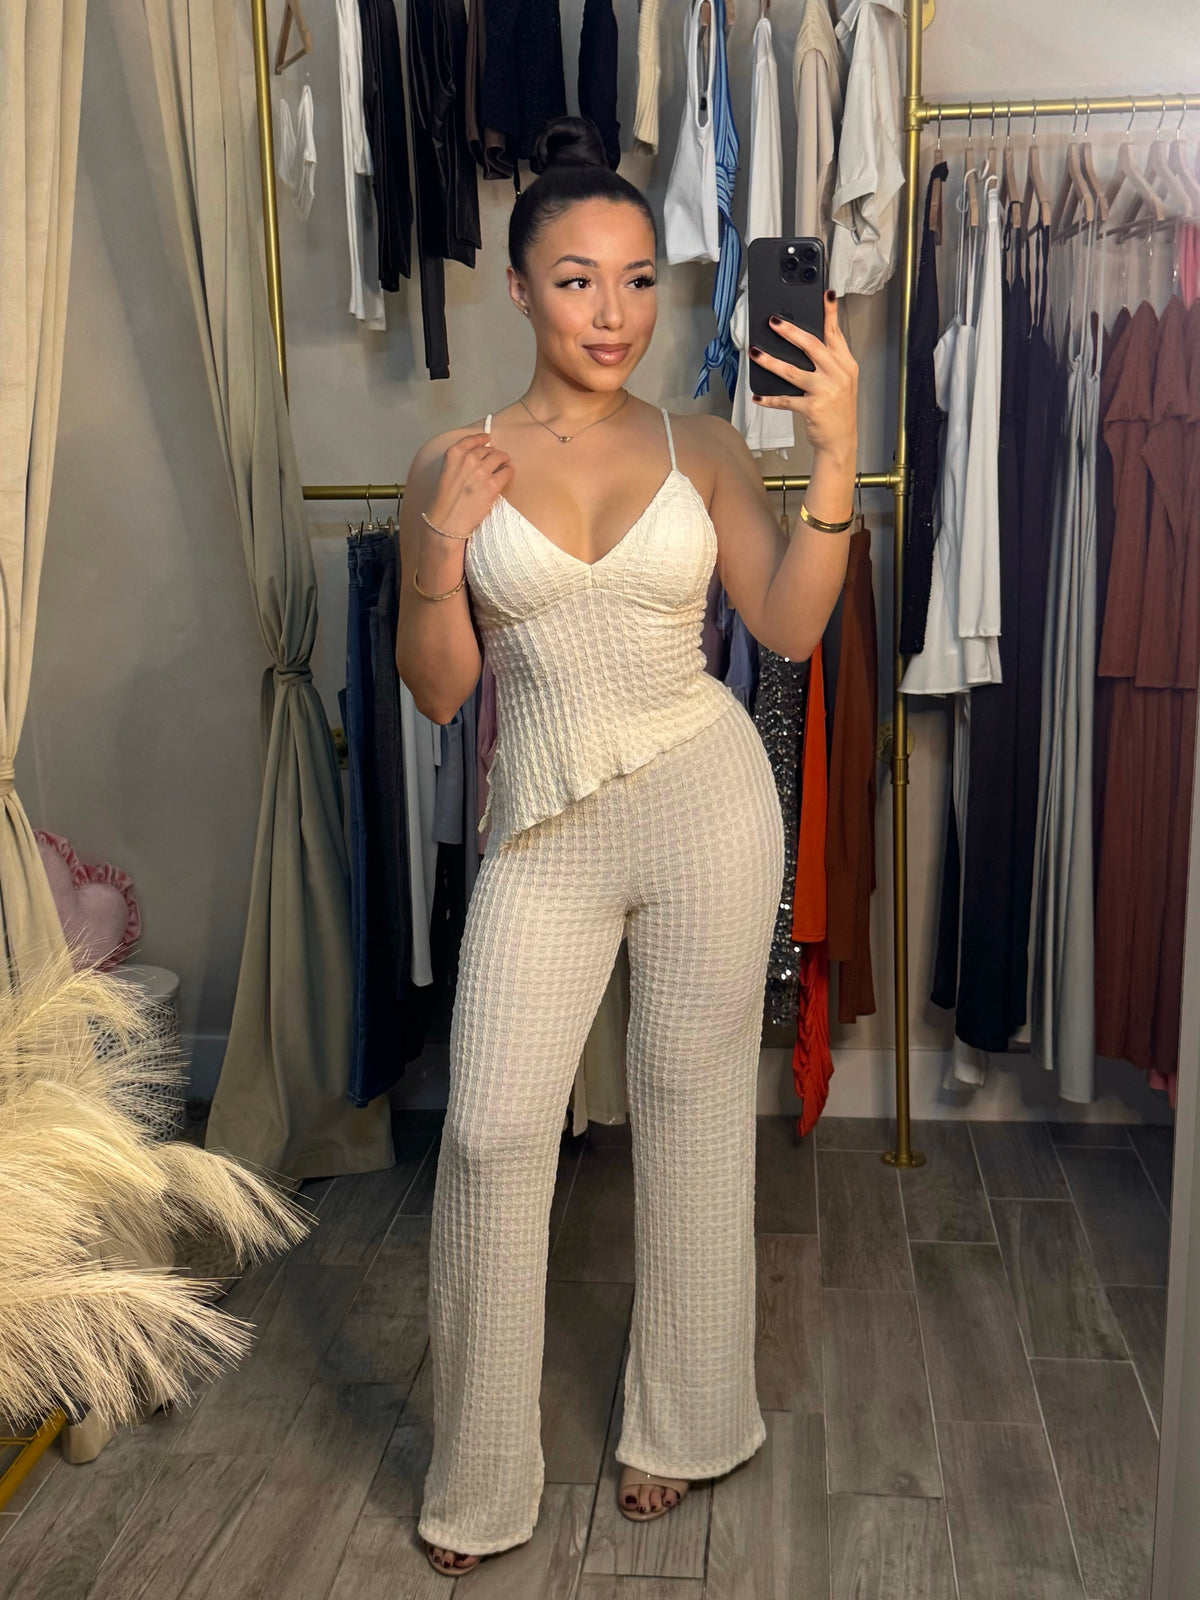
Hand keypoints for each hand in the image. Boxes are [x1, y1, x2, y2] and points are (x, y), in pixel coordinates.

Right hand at [426, 431, 514, 539]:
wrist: (447, 521)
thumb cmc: (446, 500)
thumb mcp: (447, 472)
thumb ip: (459, 462)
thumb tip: (479, 456)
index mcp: (454, 454)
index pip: (471, 439)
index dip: (482, 438)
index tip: (487, 438)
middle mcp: (468, 459)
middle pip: (488, 449)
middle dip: (493, 453)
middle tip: (497, 459)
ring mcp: (481, 471)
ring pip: (499, 457)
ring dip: (503, 460)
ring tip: (505, 465)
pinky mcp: (492, 485)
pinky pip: (507, 471)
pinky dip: (509, 471)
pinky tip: (508, 474)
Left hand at [749, 291, 858, 464]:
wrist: (841, 441)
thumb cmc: (838, 410)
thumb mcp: (842, 381)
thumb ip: (829, 361)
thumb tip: (803, 341)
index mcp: (846, 365)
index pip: (835, 334)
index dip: (830, 313)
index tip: (826, 294)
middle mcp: (838, 374)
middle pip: (812, 346)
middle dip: (791, 332)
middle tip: (774, 321)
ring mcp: (826, 391)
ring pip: (793, 371)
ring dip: (771, 362)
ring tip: (756, 353)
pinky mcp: (813, 408)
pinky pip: (785, 400)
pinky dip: (769, 398)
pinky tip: (757, 396)